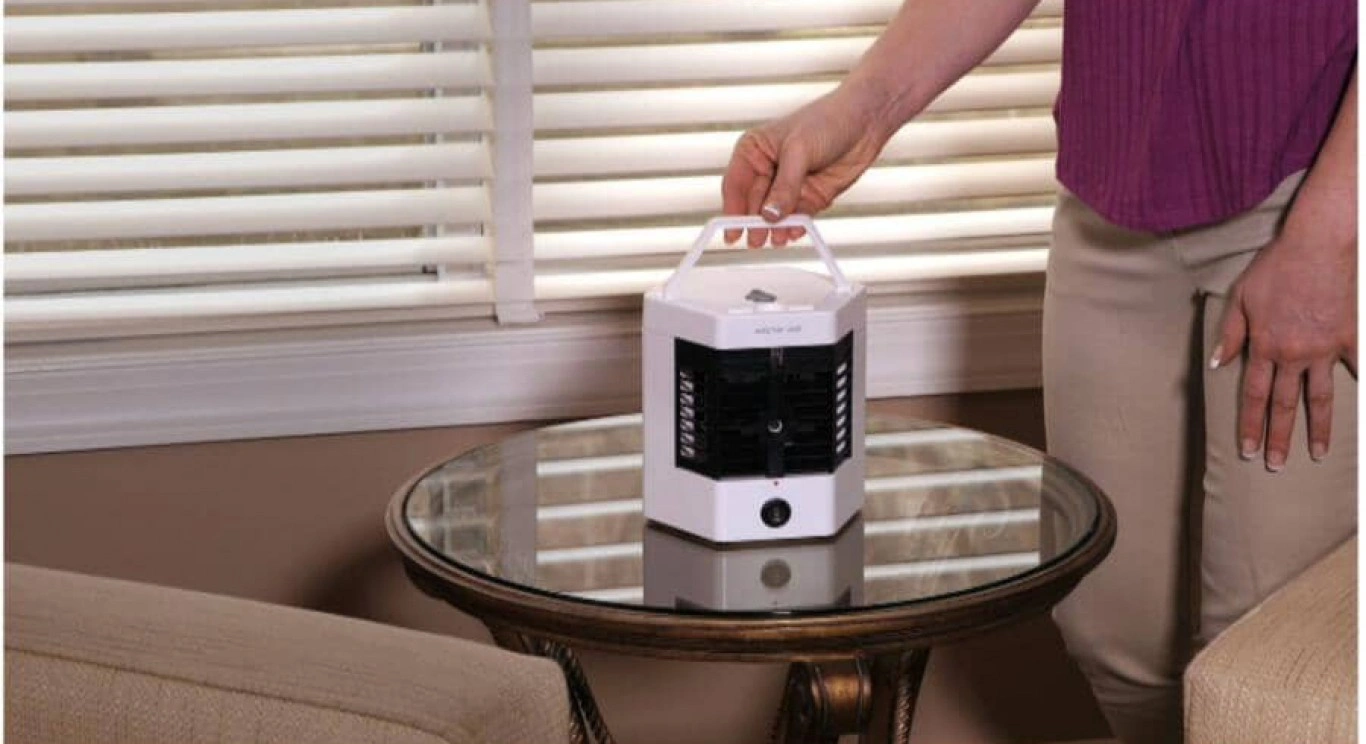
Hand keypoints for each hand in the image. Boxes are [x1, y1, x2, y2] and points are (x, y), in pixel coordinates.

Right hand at [721, 82, 894, 247]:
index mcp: (755, 151)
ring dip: (776, 228)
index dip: (732, 210)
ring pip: (776, 214)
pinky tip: (795, 232)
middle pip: (754, 204)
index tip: (731, 232)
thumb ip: (784, 186)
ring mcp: (789, 185)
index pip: (736, 185)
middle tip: (757, 241)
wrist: (866, 121)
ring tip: (778, 239)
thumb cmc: (827, 120)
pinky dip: (796, 226)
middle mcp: (768, 170)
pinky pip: (798, 217)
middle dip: (756, 223)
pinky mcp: (809, 196)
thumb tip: (770, 214)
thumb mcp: (799, 151)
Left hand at [1210, 236, 1356, 470]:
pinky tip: (1359, 403)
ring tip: (1317, 455)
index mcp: (1264, 346)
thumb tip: (1218, 364)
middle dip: (1278, 438)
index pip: (1253, 396)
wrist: (1317, 245)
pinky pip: (1356, 367)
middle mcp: (1294, 354)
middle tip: (1275, 466)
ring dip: (1317, 429)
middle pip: (1284, 405)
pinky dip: (1358, 385)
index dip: (1249, 426)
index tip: (1247, 450)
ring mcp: (1325, 349)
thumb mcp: (1240, 298)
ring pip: (1320, 397)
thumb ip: (1230, 334)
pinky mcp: (1350, 337)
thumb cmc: (1275, 268)